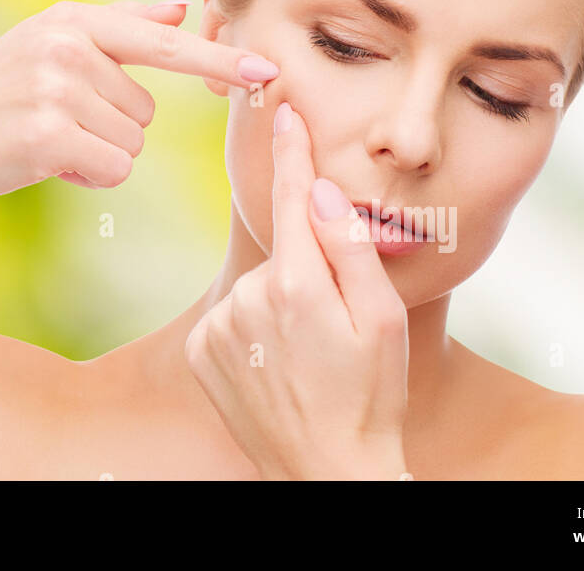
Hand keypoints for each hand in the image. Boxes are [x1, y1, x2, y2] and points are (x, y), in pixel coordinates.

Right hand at [0, 0, 278, 205]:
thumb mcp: (49, 44)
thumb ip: (120, 26)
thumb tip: (181, 5)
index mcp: (74, 20)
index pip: (163, 41)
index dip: (219, 59)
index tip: (267, 71)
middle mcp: (69, 45)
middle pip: (147, 110)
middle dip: (110, 128)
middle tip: (53, 122)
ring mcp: (58, 87)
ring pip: (131, 142)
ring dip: (97, 153)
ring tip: (43, 139)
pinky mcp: (49, 134)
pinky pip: (111, 167)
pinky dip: (86, 175)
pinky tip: (42, 162)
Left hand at [184, 101, 410, 479]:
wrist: (327, 472)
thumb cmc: (370, 395)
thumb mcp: (382, 319)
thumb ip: (349, 247)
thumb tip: (321, 189)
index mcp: (298, 284)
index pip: (291, 198)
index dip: (291, 151)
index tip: (282, 110)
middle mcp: (249, 298)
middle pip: (282, 253)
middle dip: (307, 273)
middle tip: (335, 331)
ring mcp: (219, 326)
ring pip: (257, 287)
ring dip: (279, 307)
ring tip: (307, 358)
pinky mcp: (200, 351)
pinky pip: (231, 318)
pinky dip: (251, 332)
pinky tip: (275, 367)